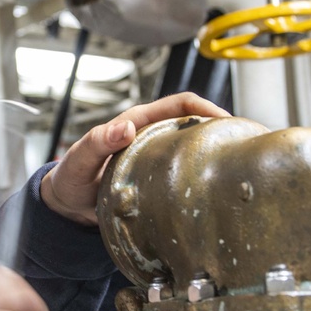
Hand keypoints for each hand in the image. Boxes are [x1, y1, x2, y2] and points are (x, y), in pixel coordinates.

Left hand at [41, 93, 229, 226]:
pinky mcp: (159, 181)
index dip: (206, 107)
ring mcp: (158, 160)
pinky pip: (186, 175)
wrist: (67, 206)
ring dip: (215, 154)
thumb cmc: (72, 178)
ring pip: (194, 150)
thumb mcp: (79, 160)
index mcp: (138, 123)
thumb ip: (97, 143)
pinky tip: (215, 191)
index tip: (226, 120)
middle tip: (243, 146)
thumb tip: (125, 127)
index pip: (180, 105)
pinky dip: (202, 178)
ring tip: (239, 168)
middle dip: (221, 130)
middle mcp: (152, 138)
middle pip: (196, 125)